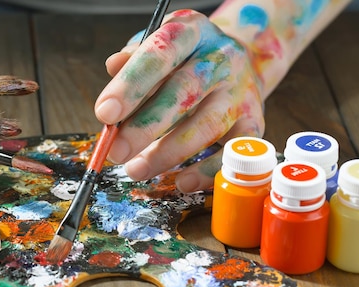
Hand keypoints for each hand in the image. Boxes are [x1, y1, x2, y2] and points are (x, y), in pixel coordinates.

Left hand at [95, 10, 264, 191]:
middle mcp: (222, 58)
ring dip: (168, 154)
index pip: (160, 54)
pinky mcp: (254, 122)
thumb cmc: (186, 60)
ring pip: (207, 126)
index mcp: (193, 32)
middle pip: (184, 92)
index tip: (105, 114)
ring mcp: (240, 91)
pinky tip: (182, 182)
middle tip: (116, 152)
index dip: (131, 85)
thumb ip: (135, 59)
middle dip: (145, 127)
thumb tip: (113, 66)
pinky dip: (207, 171)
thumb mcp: (161, 47)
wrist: (242, 61)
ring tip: (136, 169)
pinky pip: (232, 152)